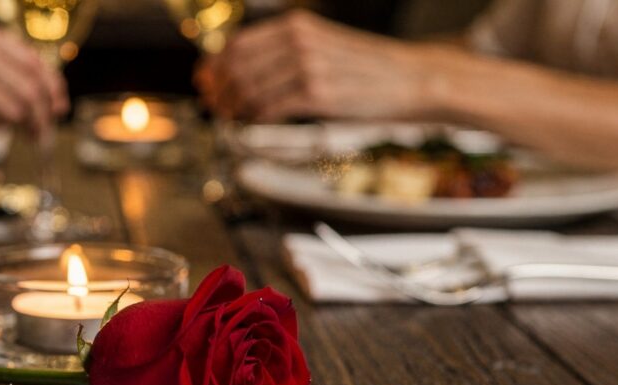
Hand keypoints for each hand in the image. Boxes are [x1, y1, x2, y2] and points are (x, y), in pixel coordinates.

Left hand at [197, 10, 435, 122]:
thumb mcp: (321, 45)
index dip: (215, 68)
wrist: (410, 78)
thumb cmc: (365, 68)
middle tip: (216, 109)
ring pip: (248, 91)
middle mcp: (298, 41)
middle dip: (219, 92)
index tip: (206, 85)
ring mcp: (307, 67)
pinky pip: (269, 109)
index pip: (236, 45)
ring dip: (234, 110)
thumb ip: (284, 54)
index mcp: (296, 26)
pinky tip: (254, 125)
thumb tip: (239, 73)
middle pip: (236, 69)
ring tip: (234, 120)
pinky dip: (255, 120)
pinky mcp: (317, 94)